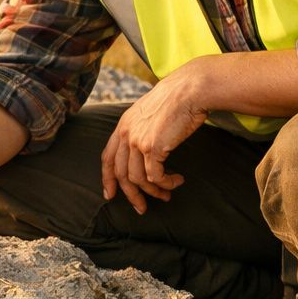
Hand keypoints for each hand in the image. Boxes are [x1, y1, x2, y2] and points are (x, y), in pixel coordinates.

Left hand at [100, 59, 209, 213]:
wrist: (190, 89)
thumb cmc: (177, 99)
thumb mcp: (151, 112)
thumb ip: (143, 129)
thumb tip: (148, 151)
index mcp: (123, 125)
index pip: (107, 157)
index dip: (107, 178)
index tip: (110, 194)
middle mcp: (126, 133)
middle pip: (121, 173)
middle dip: (131, 195)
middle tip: (141, 208)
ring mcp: (137, 141)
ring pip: (139, 179)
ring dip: (154, 191)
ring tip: (167, 194)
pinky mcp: (153, 147)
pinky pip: (155, 176)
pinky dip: (166, 183)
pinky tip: (177, 181)